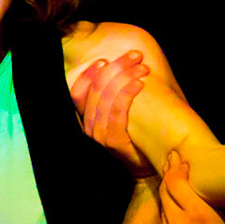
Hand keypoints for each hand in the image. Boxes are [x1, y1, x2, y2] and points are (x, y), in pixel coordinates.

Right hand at [69, 51, 151, 176]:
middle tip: (135, 56)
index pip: (77, 92)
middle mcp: (88, 127)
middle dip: (116, 67)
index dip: (89, 73)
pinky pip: (118, 111)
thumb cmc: (137, 135)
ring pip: (107, 96)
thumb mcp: (120, 115)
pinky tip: (140, 83)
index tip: (106, 60)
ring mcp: (99, 135)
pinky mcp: (114, 141)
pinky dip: (128, 93)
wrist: (147, 167)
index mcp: (85, 119)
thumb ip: (114, 96)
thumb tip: (124, 65)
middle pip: (96, 89)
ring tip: (142, 67)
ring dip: (125, 76)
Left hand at [159, 152, 224, 223]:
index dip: (177, 168)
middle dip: (168, 174)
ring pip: (163, 208)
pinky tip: (175, 206)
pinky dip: (168, 210)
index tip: (182, 159)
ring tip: (172, 181)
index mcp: (197, 213)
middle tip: (172, 161)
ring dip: (167, 193)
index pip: (176, 182)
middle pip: (165, 192)